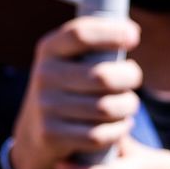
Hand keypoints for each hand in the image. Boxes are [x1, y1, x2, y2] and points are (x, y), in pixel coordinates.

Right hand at [9, 16, 142, 168]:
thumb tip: (131, 33)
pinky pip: (98, 135)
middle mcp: (44, 75)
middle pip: (102, 76)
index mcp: (49, 49)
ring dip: (127, 106)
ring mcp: (45, 106)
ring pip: (105, 108)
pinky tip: (121, 125)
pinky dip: (117, 131)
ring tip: (129, 104)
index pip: (80, 34)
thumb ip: (94, 46)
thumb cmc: (69, 88)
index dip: (111, 33)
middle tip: (134, 79)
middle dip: (130, 76)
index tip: (134, 37)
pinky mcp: (51, 135)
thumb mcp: (69, 61)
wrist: (35, 133)